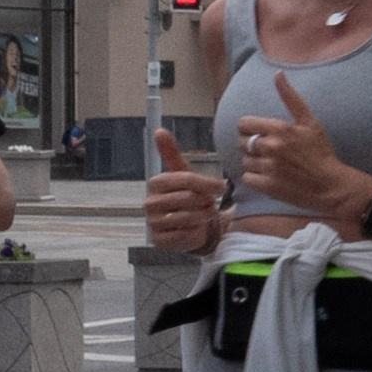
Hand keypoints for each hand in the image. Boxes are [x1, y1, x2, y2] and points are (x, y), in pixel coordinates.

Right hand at [145, 129, 224, 256]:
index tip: (221, 187)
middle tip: (210, 203)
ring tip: (206, 213)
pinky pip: (185, 235)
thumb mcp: (183, 174)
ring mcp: (153, 223)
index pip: (185, 179)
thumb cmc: (186, 197)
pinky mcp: (159, 241)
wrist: (187, 225)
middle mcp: (150, 203)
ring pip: (188, 217)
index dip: (206, 183)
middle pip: (188, 198)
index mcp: (156, 184)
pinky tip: (197, 228)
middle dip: (205, 201)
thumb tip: (159, 130)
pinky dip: (196, 231)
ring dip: (203, 216)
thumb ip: (171, 153)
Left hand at [235, 77, 368, 230]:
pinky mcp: (267, 186)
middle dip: (251, 145)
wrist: (331, 185)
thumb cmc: (321, 152)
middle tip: (267, 150)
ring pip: (244, 161)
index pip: (243, 124)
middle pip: (241, 143)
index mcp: (280, 129)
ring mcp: (268, 167)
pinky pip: (247, 178)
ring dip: (254, 162)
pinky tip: (268, 176)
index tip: (256, 133)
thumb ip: (290, 98)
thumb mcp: (309, 121)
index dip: (248, 128)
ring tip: (270, 164)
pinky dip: (254, 178)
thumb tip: (277, 74)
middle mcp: (271, 147)